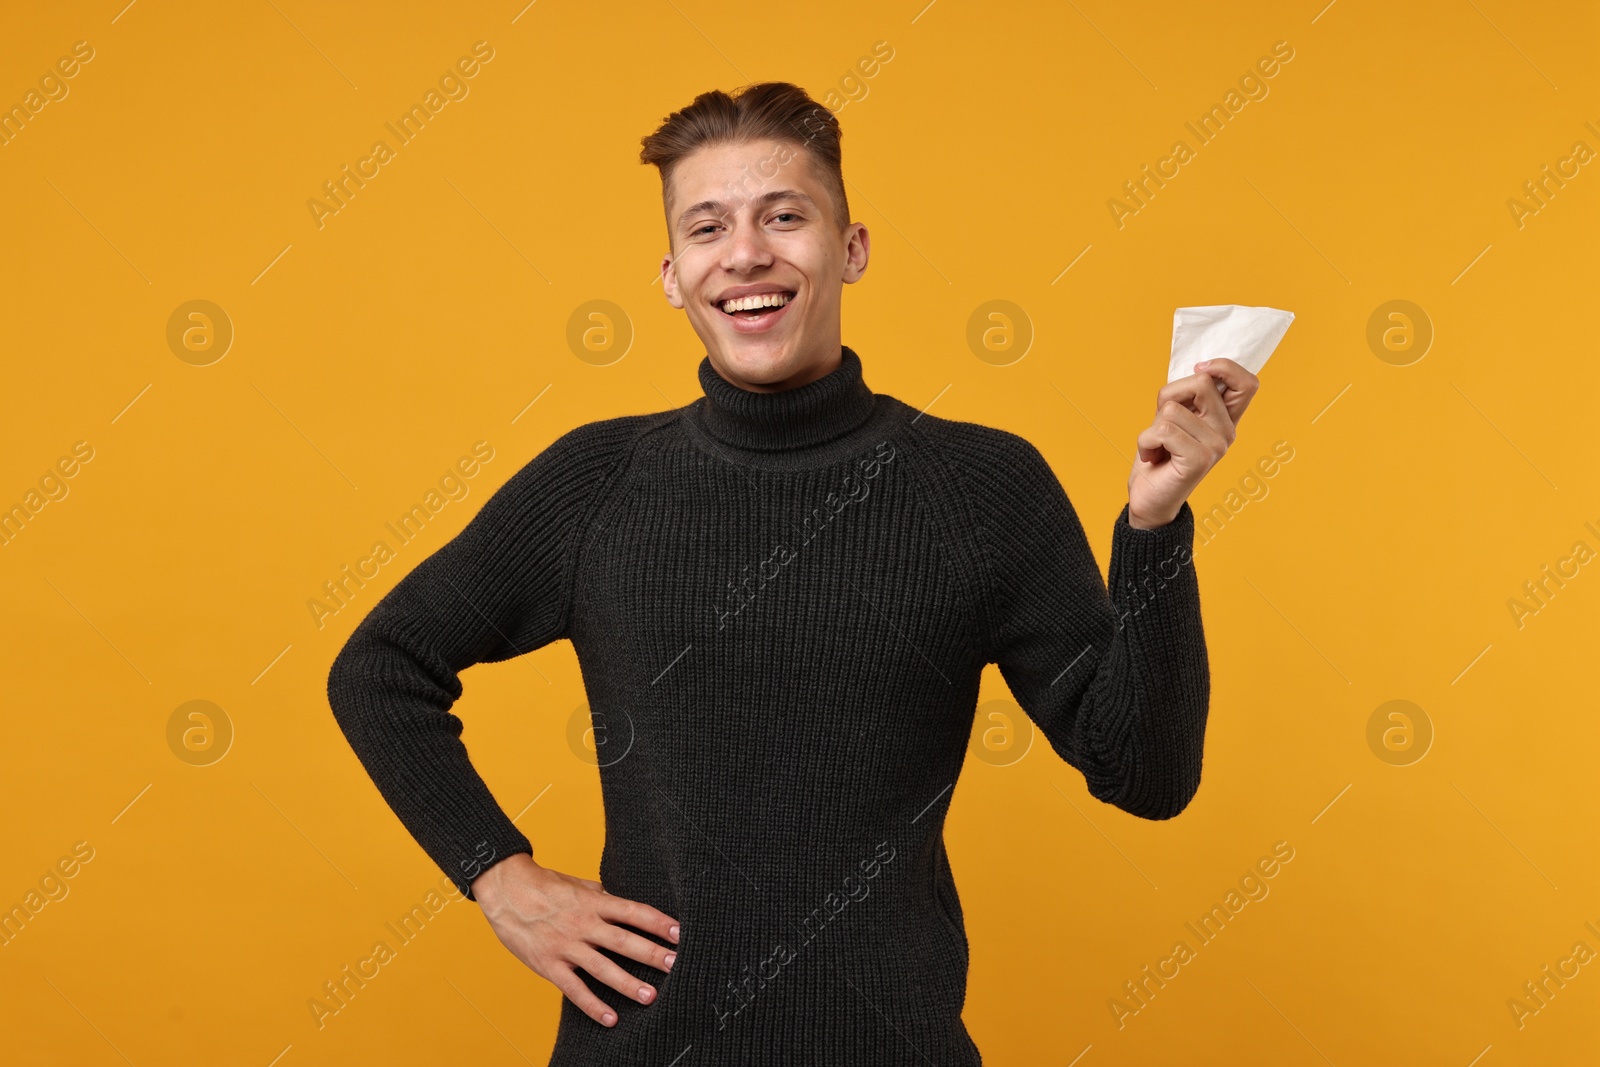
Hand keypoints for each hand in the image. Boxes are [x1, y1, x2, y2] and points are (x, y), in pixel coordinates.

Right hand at [471, 853, 679, 1027]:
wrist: (506, 890)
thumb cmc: (546, 886)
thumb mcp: (580, 885)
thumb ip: (604, 899)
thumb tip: (627, 907)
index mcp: (594, 902)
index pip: (633, 912)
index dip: (658, 922)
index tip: (680, 932)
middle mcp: (583, 924)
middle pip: (623, 941)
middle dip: (652, 954)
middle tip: (676, 965)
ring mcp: (566, 946)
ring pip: (602, 968)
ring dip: (627, 983)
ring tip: (650, 996)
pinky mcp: (549, 964)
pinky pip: (574, 989)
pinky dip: (592, 1005)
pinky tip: (610, 1018)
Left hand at [1127, 357, 1259, 528]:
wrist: (1149, 500)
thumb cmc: (1159, 456)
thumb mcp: (1172, 418)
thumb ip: (1187, 397)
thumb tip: (1198, 368)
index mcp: (1225, 420)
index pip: (1248, 383)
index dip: (1225, 367)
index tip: (1199, 369)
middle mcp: (1227, 432)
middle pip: (1202, 382)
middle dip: (1169, 396)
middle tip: (1163, 424)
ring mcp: (1216, 446)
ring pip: (1173, 408)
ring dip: (1152, 425)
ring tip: (1158, 446)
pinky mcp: (1199, 459)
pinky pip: (1163, 430)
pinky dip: (1146, 440)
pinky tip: (1152, 457)